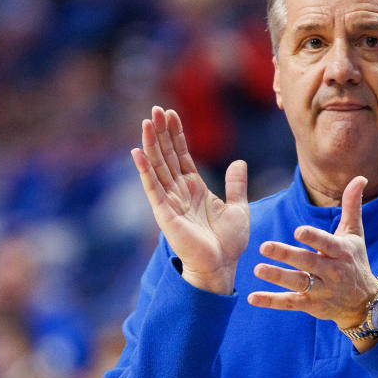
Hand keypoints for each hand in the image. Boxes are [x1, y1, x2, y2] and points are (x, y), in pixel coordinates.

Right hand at [131, 106, 248, 294]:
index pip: (181, 155)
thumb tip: (239, 162)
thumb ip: (236, 185)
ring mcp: (170, 202)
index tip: (171, 114)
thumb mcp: (238, 208)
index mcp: (194, 188)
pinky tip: (137, 152)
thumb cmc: (229, 243)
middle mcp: (179, 192)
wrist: (222, 267)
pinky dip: (145, 171)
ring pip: (157, 167)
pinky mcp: (165, 215)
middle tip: (155, 109)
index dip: (176, 135)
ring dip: (151, 144)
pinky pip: (153, 189)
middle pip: (166, 156)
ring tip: (147, 122)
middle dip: (161, 133)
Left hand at [248, 176, 377, 328]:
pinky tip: (253, 298)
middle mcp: (332, 272)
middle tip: (264, 246)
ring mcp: (322, 290)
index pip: (327, 244)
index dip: (313, 238)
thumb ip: (351, 206)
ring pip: (298, 283)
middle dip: (287, 255)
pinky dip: (272, 301)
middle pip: (308, 263)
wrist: (363, 302)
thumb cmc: (355, 261)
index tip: (298, 231)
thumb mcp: (355, 234)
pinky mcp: (311, 305)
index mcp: (341, 252)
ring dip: (277, 277)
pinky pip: (290, 303)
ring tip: (257, 269)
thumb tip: (360, 177)